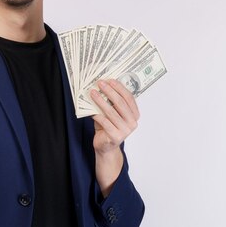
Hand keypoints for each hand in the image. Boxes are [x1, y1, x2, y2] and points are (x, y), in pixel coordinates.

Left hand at [89, 79, 139, 195]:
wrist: (105, 146)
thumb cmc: (108, 126)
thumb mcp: (111, 112)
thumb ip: (111, 102)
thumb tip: (102, 86)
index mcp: (134, 114)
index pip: (129, 98)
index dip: (119, 88)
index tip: (109, 80)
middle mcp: (132, 122)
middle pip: (121, 103)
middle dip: (109, 91)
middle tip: (100, 83)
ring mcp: (125, 131)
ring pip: (111, 112)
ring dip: (100, 101)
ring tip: (92, 93)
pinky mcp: (116, 137)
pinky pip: (104, 122)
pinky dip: (97, 114)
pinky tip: (90, 109)